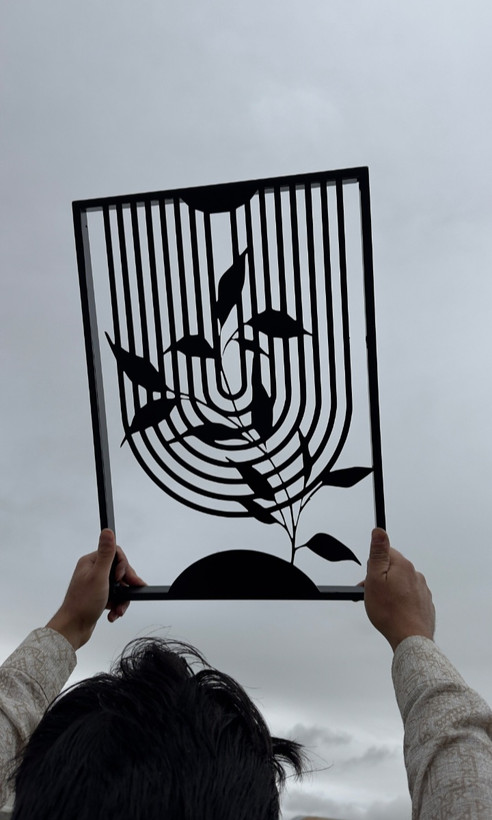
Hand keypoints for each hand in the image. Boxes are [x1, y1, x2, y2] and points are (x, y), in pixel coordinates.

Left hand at [46, 529, 144, 649]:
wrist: (72, 629)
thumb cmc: (82, 604)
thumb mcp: (99, 576)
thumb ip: (106, 554)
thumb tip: (107, 531)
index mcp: (90, 562)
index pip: (115, 555)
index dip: (123, 566)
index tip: (123, 578)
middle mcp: (92, 571)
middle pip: (119, 571)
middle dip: (126, 585)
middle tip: (128, 594)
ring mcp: (95, 585)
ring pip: (118, 586)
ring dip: (122, 599)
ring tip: (119, 609)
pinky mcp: (97, 597)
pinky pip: (114, 597)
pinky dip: (116, 606)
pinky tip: (113, 613)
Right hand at [363, 528, 434, 651]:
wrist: (411, 638)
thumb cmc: (390, 612)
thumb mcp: (375, 579)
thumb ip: (378, 553)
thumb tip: (379, 531)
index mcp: (403, 566)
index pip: (385, 553)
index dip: (373, 565)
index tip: (369, 579)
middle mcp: (415, 575)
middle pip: (392, 568)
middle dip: (380, 579)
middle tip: (372, 595)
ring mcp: (422, 590)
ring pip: (401, 584)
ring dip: (390, 591)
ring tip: (383, 607)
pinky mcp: (424, 603)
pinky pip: (409, 597)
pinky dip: (400, 602)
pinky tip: (394, 613)